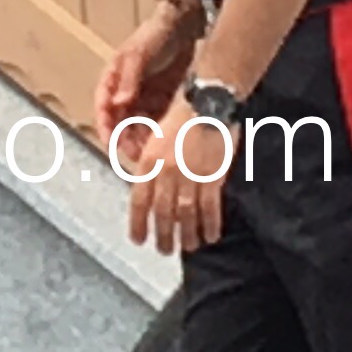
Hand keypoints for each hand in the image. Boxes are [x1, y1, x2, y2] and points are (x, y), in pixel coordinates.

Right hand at [95, 2, 200, 148]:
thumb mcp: (139, 54)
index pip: (103, 107)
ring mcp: (143, 99)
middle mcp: (124, 93)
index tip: (110, 144)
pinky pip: (155, 124)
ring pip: (137, 127)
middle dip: (125, 140)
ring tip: (151, 154)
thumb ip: (129, 79)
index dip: (105, 127)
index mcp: (112, 80)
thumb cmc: (154, 36)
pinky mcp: (161, 103)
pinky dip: (157, 135)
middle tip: (136, 156)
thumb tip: (118, 103)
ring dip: (141, 141)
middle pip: (120, 122)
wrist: (184, 27)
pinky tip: (164, 145)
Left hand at [126, 95, 233, 254]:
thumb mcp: (157, 138)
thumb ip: (152, 166)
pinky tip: (210, 236)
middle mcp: (167, 171)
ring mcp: (190, 175)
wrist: (208, 102)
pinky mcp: (212, 176)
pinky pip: (210, 208)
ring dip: (187, 235)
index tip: (138, 240)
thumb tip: (149, 192)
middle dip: (163, 236)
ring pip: (185, 215)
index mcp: (149, 161)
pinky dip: (210, 225)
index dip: (138, 224)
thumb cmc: (182, 116)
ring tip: (188, 247)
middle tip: (165, 250)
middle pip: (162, 213)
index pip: (139, 201)